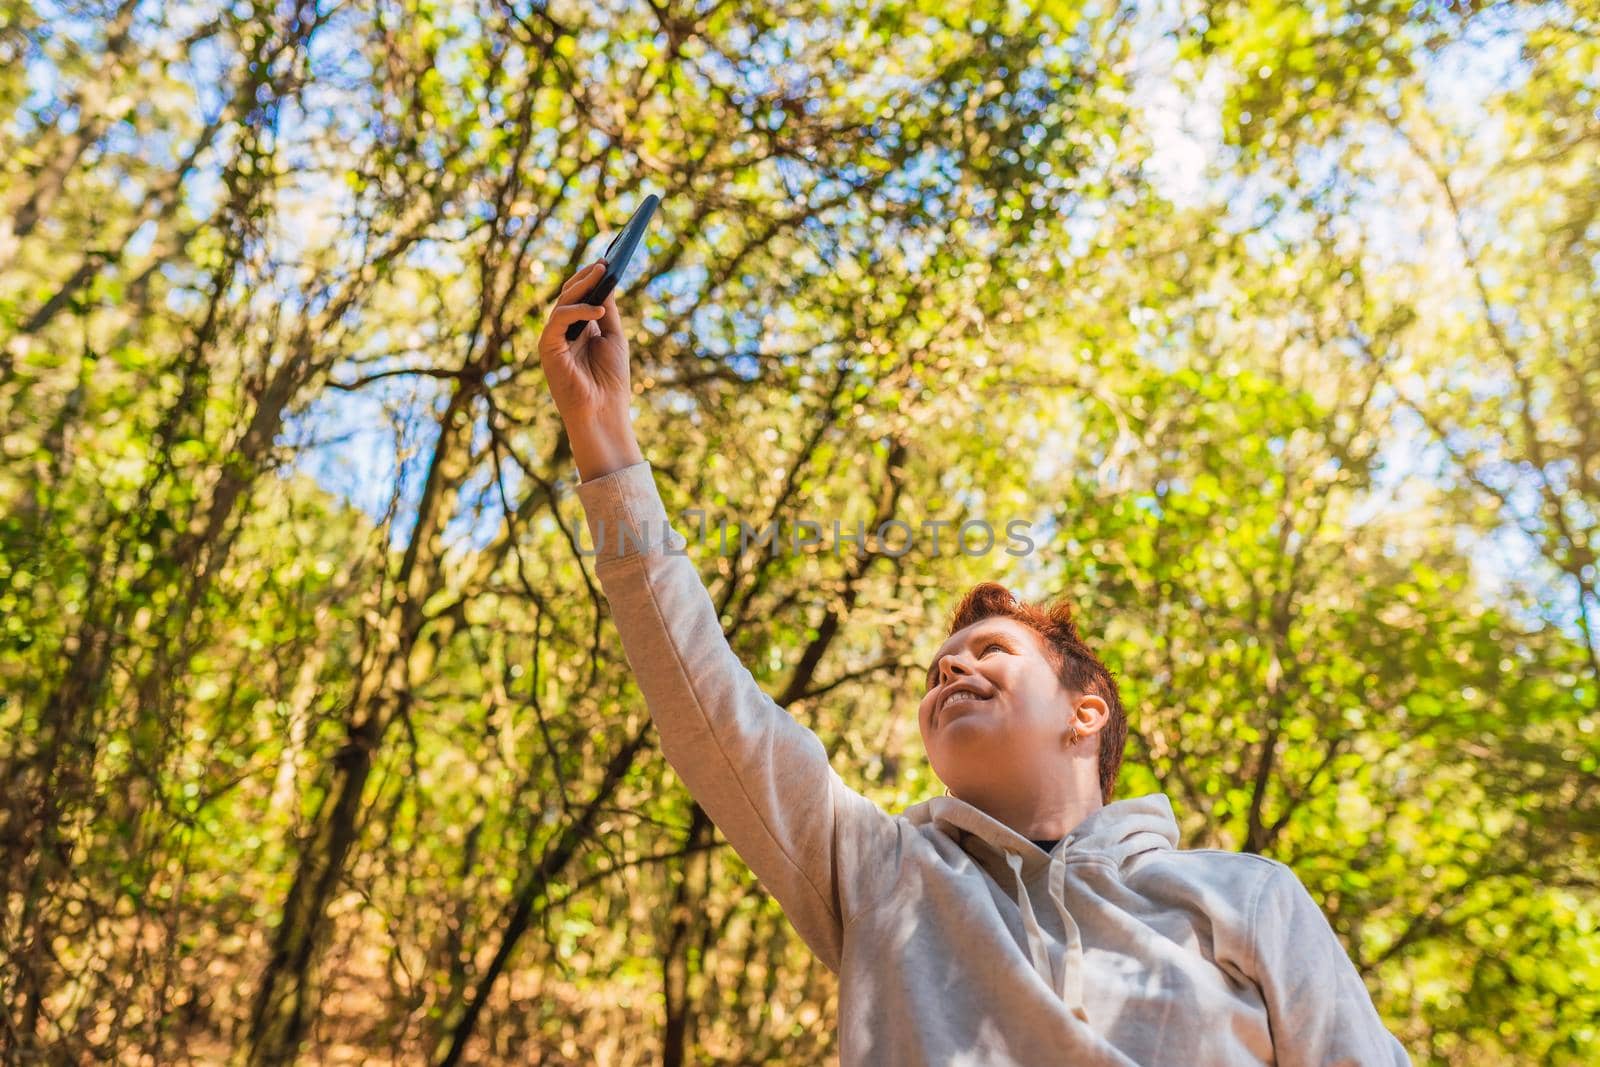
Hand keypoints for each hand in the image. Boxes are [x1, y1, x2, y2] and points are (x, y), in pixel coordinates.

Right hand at [537, 259, 631, 425]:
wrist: (603, 413)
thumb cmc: (611, 380)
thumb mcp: (614, 338)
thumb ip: (608, 310)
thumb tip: (606, 281)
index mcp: (579, 328)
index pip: (579, 296)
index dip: (591, 278)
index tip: (607, 262)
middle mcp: (563, 332)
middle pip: (569, 295)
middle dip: (586, 277)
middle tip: (604, 263)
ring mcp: (554, 339)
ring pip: (562, 303)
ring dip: (582, 286)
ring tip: (602, 273)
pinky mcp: (548, 348)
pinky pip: (559, 320)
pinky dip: (578, 311)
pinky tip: (599, 310)